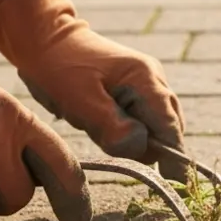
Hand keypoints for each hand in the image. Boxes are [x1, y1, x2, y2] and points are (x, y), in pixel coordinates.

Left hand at [0, 0, 184, 164]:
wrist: (45, 38)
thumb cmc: (59, 68)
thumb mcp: (80, 101)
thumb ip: (113, 126)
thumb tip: (142, 148)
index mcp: (145, 79)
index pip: (170, 127)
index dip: (174, 157)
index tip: (175, 182)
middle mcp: (154, 79)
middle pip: (168, 128)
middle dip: (148, 146)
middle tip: (108, 141)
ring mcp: (147, 82)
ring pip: (155, 125)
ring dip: (135, 137)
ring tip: (98, 125)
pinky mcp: (136, 88)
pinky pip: (142, 119)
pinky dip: (128, 129)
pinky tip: (102, 121)